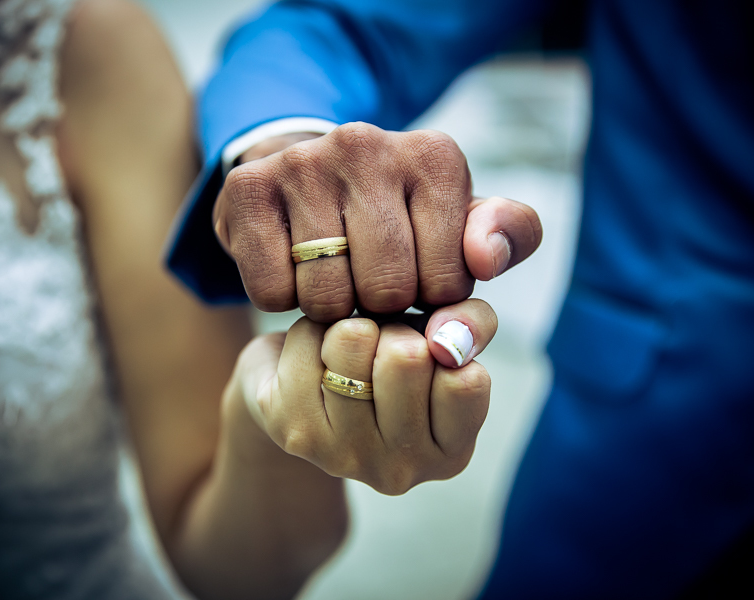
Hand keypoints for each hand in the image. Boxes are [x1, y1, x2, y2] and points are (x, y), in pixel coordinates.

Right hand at [213, 123, 541, 321]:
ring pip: (325, 296)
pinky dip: (281, 298)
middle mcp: (367, 143)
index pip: (446, 281)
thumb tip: (484, 259)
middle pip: (385, 289)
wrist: (309, 177)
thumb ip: (506, 237)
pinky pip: (270, 291)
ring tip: (332, 273)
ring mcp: (302, 162)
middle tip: (368, 279)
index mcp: (435, 156)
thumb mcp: (461, 223)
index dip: (429, 298)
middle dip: (379, 305)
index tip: (415, 273)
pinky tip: (291, 267)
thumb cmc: (397, 215)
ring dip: (330, 307)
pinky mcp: (247, 188)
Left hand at [231, 298, 496, 494]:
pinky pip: (307, 340)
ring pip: (351, 341)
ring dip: (349, 327)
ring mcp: (342, 457)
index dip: (440, 344)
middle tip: (381, 346)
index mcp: (450, 453)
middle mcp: (399, 470)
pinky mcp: (293, 431)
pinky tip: (314, 356)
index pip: (463, 383)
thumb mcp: (448, 335)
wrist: (312, 382)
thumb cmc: (395, 356)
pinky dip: (311, 329)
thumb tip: (445, 339)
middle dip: (392, 330)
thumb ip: (473, 325)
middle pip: (404, 358)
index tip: (424, 350)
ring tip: (348, 351)